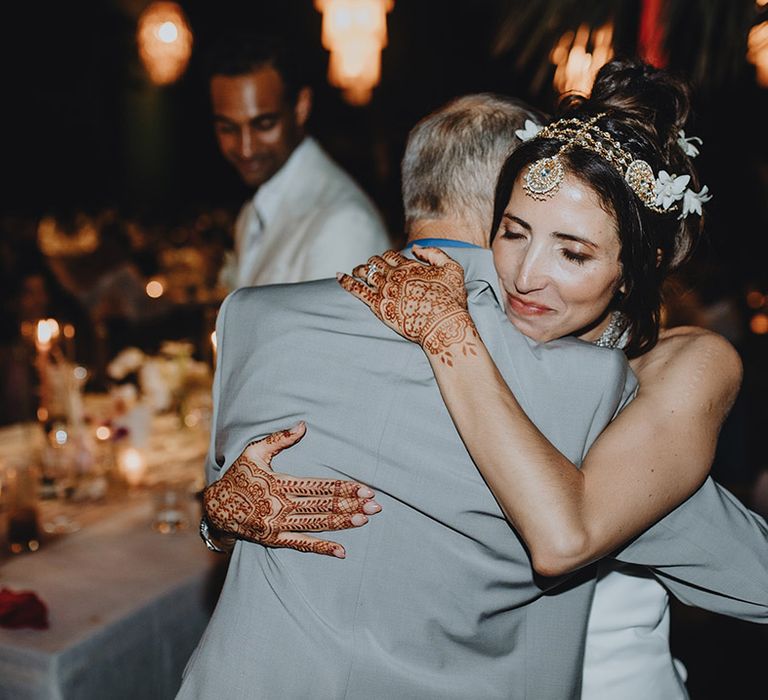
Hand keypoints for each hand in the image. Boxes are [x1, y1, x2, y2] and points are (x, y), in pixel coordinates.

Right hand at [204, 422, 380, 557]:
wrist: (215, 508)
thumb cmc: (238, 476)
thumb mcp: (254, 452)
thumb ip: (280, 439)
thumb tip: (303, 426)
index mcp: (280, 483)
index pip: (319, 486)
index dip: (344, 488)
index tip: (366, 488)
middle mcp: (281, 506)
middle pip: (323, 506)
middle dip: (351, 505)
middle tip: (376, 506)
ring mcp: (278, 525)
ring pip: (317, 524)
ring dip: (342, 522)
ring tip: (364, 519)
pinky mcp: (274, 540)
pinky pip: (302, 545)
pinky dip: (322, 548)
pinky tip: (341, 550)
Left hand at [338, 246, 477, 365]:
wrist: (443, 325)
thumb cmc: (451, 300)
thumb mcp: (452, 269)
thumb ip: (434, 254)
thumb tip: (415, 248)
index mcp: (409, 266)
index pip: (391, 256)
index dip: (387, 256)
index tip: (386, 261)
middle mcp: (394, 276)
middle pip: (376, 263)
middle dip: (372, 263)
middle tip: (369, 267)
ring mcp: (385, 290)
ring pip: (365, 274)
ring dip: (359, 270)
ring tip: (355, 271)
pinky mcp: (378, 306)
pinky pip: (357, 290)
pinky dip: (346, 281)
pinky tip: (339, 276)